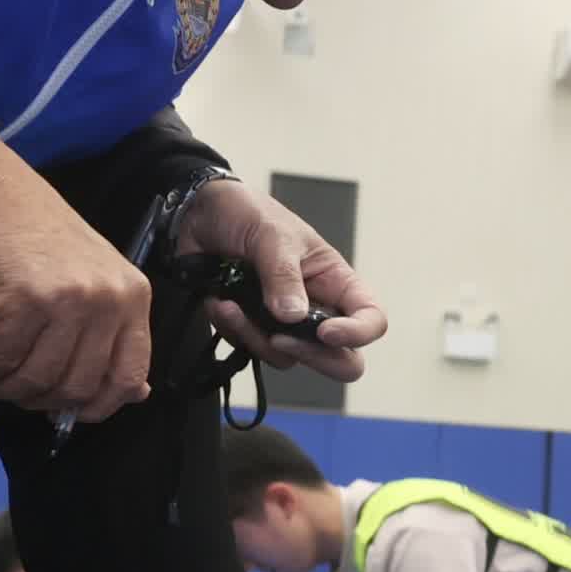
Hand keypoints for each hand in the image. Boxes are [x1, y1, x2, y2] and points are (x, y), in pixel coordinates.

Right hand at [0, 143, 154, 420]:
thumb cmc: (44, 241)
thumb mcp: (96, 282)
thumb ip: (114, 335)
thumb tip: (134, 394)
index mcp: (134, 298)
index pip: (131, 375)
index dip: (101, 406)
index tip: (71, 414)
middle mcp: (109, 300)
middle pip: (79, 384)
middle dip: (42, 401)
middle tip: (17, 394)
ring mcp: (69, 300)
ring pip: (39, 378)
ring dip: (7, 391)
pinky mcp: (23, 300)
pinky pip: (4, 359)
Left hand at [176, 178, 387, 381]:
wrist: (199, 214)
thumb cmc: (247, 213)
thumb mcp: (272, 236)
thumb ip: (283, 275)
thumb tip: (292, 316)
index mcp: (335, 281)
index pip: (371, 318)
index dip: (358, 333)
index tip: (325, 332)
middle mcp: (316, 308)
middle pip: (340, 358)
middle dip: (311, 356)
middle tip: (280, 338)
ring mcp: (283, 322)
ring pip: (287, 358)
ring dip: (256, 338)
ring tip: (230, 306)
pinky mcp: (251, 328)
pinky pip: (249, 349)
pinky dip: (232, 330)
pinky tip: (219, 303)